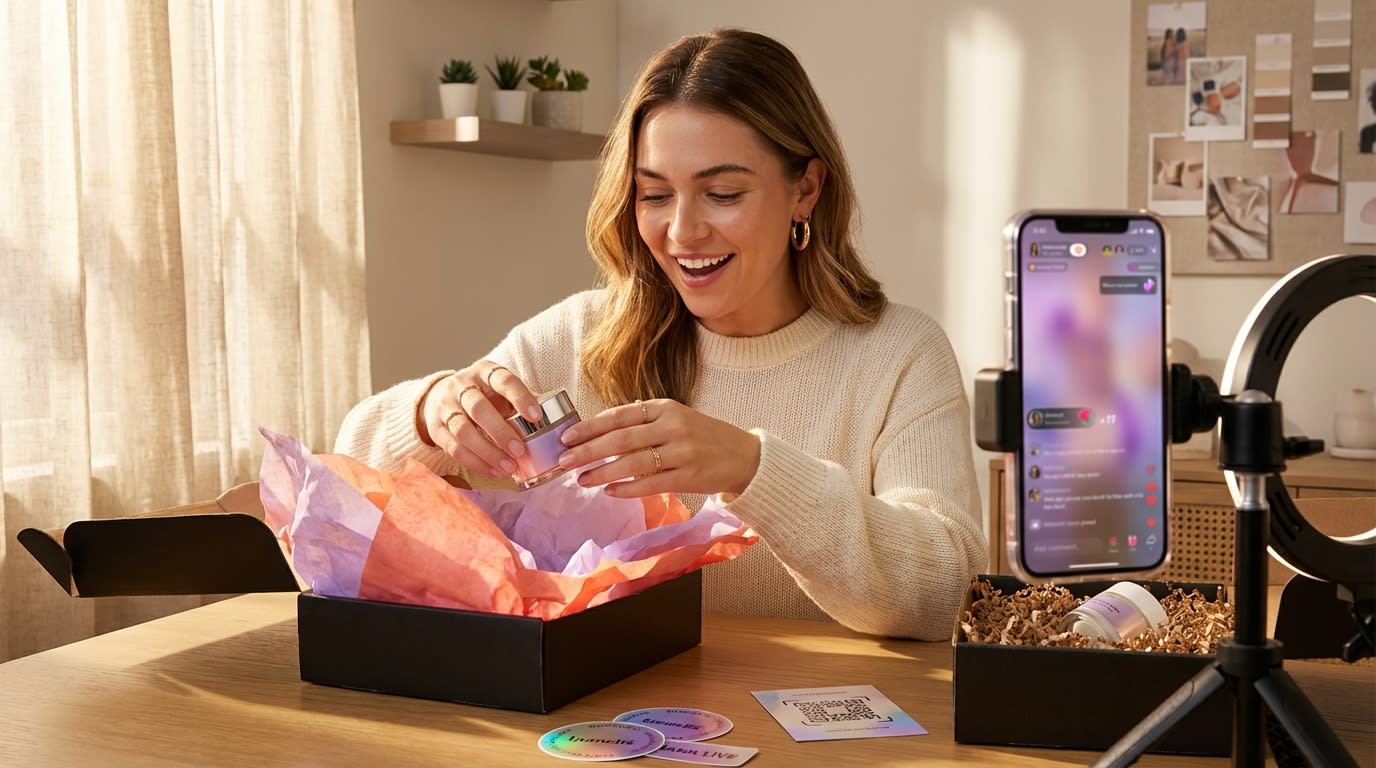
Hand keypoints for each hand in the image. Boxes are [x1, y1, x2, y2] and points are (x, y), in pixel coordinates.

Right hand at [420, 362, 543, 477]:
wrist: (440, 397)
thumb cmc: (484, 396)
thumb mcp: (501, 391)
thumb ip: (523, 401)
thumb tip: (558, 421)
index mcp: (485, 371)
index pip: (503, 380)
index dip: (520, 397)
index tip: (537, 416)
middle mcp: (462, 385)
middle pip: (479, 408)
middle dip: (501, 432)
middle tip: (520, 451)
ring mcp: (445, 406)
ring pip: (463, 431)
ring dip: (487, 452)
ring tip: (509, 468)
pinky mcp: (435, 428)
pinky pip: (453, 448)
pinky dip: (475, 462)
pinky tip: (493, 471)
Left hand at [555, 398, 761, 498]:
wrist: (745, 457)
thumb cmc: (703, 438)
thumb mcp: (676, 419)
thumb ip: (644, 422)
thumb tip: (600, 431)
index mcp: (665, 407)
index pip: (620, 415)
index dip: (590, 426)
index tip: (566, 436)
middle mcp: (673, 426)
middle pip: (621, 438)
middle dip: (588, 450)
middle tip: (564, 461)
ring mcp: (682, 451)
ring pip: (633, 462)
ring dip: (603, 472)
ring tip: (582, 480)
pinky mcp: (689, 476)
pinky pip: (651, 484)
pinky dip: (627, 489)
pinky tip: (609, 492)